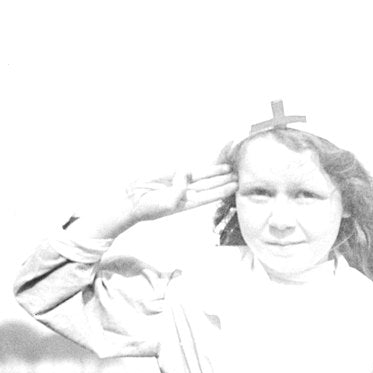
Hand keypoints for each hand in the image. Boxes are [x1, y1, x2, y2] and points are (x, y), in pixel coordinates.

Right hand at [97, 163, 238, 234]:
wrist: (132, 200)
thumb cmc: (148, 207)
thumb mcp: (166, 203)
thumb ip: (178, 190)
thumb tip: (186, 173)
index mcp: (187, 203)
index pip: (210, 196)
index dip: (223, 190)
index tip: (236, 186)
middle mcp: (187, 193)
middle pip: (210, 185)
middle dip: (225, 181)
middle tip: (240, 175)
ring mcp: (180, 183)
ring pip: (202, 177)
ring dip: (216, 173)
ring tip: (231, 169)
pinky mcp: (172, 174)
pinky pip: (189, 170)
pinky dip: (201, 168)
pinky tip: (213, 166)